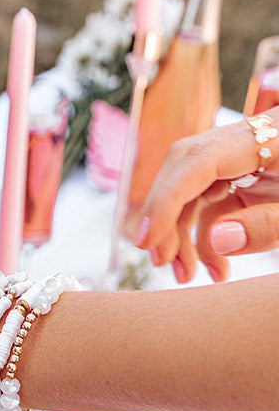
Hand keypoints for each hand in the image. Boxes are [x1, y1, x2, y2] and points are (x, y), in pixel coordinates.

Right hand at [134, 107, 278, 283]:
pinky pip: (214, 202)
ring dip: (183, 234)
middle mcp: (254, 139)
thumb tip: (217, 242)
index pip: (198, 162)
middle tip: (161, 263)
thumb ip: (270, 225)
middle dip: (167, 217)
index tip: (144, 241)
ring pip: (194, 188)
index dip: (165, 201)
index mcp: (272, 135)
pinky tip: (213, 269)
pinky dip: (206, 237)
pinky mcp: (252, 175)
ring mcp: (250, 157)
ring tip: (185, 275)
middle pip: (186, 169)